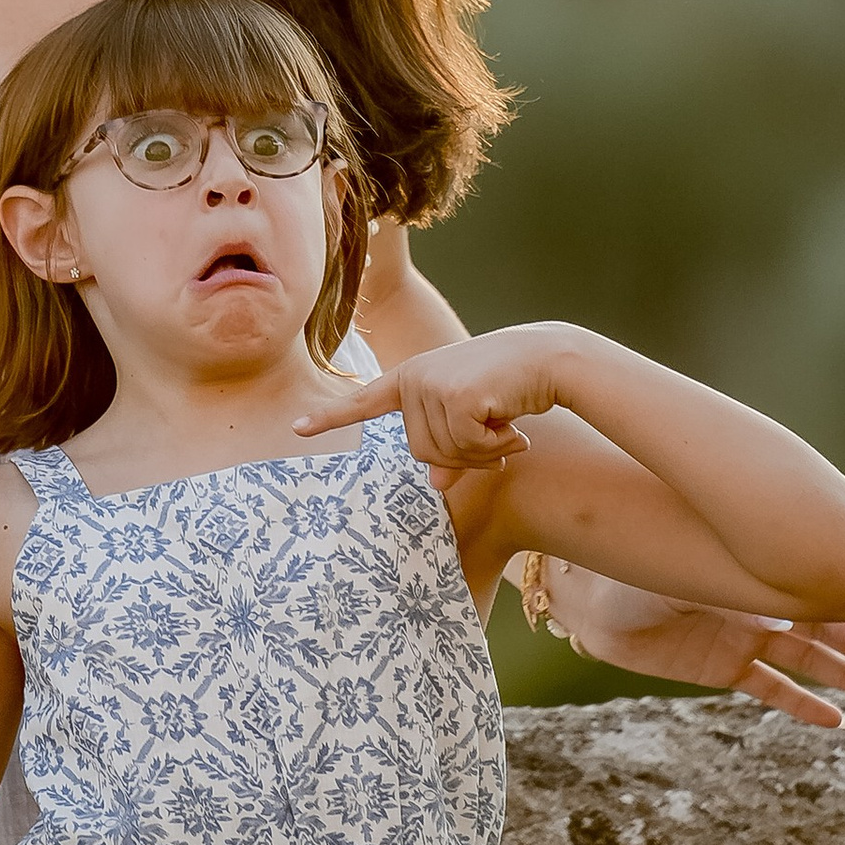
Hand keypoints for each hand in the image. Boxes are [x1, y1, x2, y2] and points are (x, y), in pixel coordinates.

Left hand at [296, 330, 567, 473]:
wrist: (548, 359)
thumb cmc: (510, 388)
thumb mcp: (473, 419)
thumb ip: (451, 448)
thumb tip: (436, 485)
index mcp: (411, 379)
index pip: (364, 402)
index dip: (330, 418)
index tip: (296, 428)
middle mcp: (414, 378)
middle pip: (421, 453)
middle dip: (463, 457)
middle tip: (494, 437)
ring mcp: (431, 384)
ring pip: (444, 454)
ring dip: (483, 453)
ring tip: (505, 426)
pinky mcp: (455, 395)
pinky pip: (468, 448)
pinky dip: (496, 447)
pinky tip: (513, 426)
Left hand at [558, 579, 844, 728]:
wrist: (590, 588)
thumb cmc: (642, 559)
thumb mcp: (700, 567)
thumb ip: (746, 583)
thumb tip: (799, 594)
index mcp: (758, 575)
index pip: (818, 599)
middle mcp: (759, 606)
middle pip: (823, 632)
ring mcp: (742, 637)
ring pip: (807, 663)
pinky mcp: (721, 667)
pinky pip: (771, 689)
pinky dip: (804, 706)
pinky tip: (836, 721)